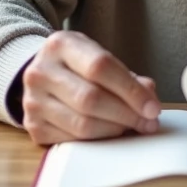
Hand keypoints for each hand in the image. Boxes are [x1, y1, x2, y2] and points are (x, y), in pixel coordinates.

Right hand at [21, 30, 161, 144]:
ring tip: (131, 126)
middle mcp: (41, 72)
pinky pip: (72, 141)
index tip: (153, 108)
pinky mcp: (33, 127)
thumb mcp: (98, 56)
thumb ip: (125, 75)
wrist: (42, 73)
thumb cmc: (77, 64)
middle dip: (127, 114)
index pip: (100, 67)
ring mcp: (33, 101)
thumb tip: (149, 97)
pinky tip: (109, 132)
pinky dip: (97, 141)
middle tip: (148, 122)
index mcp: (61, 45)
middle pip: (91, 99)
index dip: (131, 90)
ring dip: (115, 130)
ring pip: (82, 125)